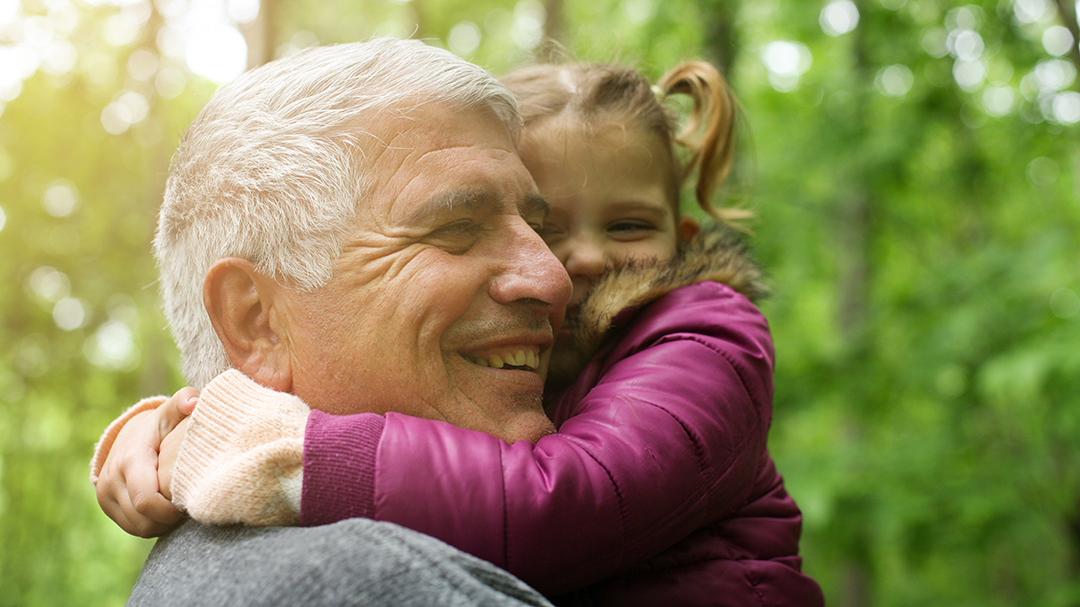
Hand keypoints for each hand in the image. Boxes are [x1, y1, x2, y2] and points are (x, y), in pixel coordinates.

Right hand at [95, 388, 197, 536]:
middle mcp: (112, 480)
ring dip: (161, 525)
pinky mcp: (106, 504)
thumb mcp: (170, 413)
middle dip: (169, 519)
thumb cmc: (159, 426)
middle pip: (143, 519)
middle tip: (188, 507)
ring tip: (179, 510)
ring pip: (138, 527)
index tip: (188, 503)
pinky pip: (132, 527)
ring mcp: (105, 495)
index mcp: (131, 461)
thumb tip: (193, 402)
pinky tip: (167, 513)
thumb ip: (183, 403)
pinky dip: (151, 525)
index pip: (147, 501)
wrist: (128, 434)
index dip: (170, 510)